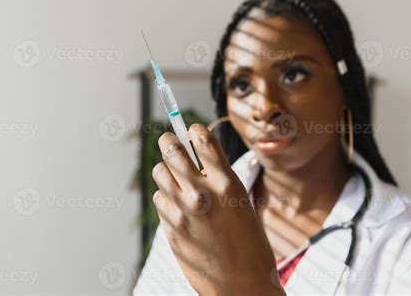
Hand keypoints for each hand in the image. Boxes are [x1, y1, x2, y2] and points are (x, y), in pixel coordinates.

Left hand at [152, 123, 284, 295]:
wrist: (242, 284)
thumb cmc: (250, 243)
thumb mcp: (242, 203)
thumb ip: (218, 180)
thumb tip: (197, 161)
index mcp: (226, 184)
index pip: (202, 141)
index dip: (194, 131)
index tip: (191, 129)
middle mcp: (202, 194)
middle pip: (172, 151)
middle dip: (169, 142)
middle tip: (168, 140)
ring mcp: (183, 211)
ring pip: (160, 174)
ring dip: (166, 171)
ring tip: (173, 176)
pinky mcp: (171, 228)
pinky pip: (160, 200)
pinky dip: (166, 198)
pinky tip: (178, 205)